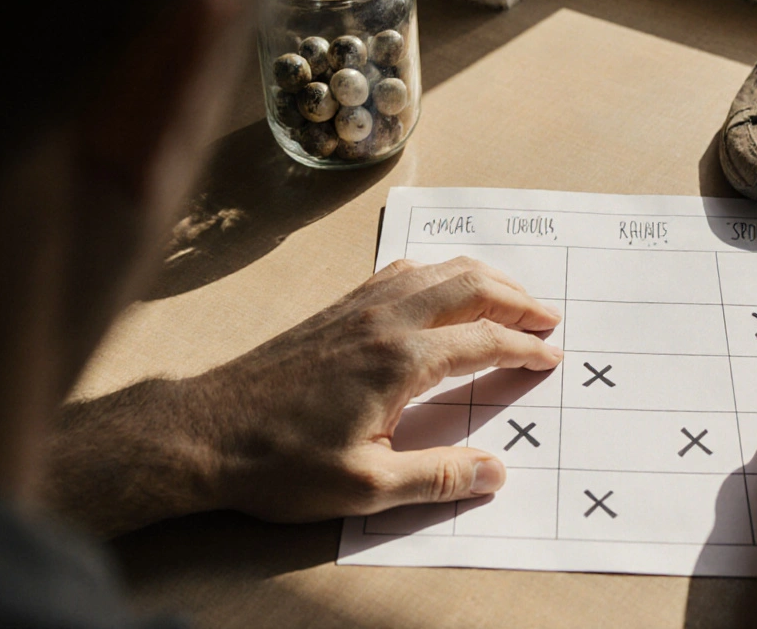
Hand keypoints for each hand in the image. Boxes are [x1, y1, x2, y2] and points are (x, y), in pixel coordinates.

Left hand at [196, 256, 561, 521]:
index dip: (524, 349)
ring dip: (482, 277)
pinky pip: (400, 271)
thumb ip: (436, 478)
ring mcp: (358, 307)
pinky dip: (438, 271)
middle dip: (517, 299)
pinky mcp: (336, 309)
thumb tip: (495, 473)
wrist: (206, 432)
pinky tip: (440, 286)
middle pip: (470, 286)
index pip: (482, 341)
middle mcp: (384, 320)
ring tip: (510, 296)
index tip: (550, 358)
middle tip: (548, 317)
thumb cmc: (280, 462)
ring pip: (436, 269)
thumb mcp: (364, 487)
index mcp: (400, 360)